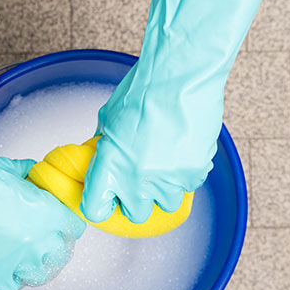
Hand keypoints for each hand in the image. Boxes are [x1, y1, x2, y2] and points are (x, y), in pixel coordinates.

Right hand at [0, 66, 84, 289]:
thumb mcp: (10, 169)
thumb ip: (32, 176)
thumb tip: (40, 176)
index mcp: (46, 212)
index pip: (74, 228)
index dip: (67, 224)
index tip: (60, 223)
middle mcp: (36, 240)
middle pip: (61, 254)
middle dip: (54, 246)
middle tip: (43, 240)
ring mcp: (15, 260)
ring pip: (40, 275)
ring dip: (36, 266)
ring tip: (26, 257)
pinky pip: (11, 287)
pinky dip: (9, 279)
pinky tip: (3, 266)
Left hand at [80, 0, 272, 223]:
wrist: (181, 75)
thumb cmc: (144, 90)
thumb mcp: (109, 120)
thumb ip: (104, 146)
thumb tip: (100, 160)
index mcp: (109, 165)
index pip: (95, 209)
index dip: (100, 205)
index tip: (105, 199)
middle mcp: (136, 179)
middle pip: (136, 215)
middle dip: (137, 201)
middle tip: (139, 180)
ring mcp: (167, 179)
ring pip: (167, 203)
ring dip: (164, 188)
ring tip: (164, 161)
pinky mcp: (194, 172)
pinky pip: (189, 185)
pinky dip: (186, 172)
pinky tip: (182, 148)